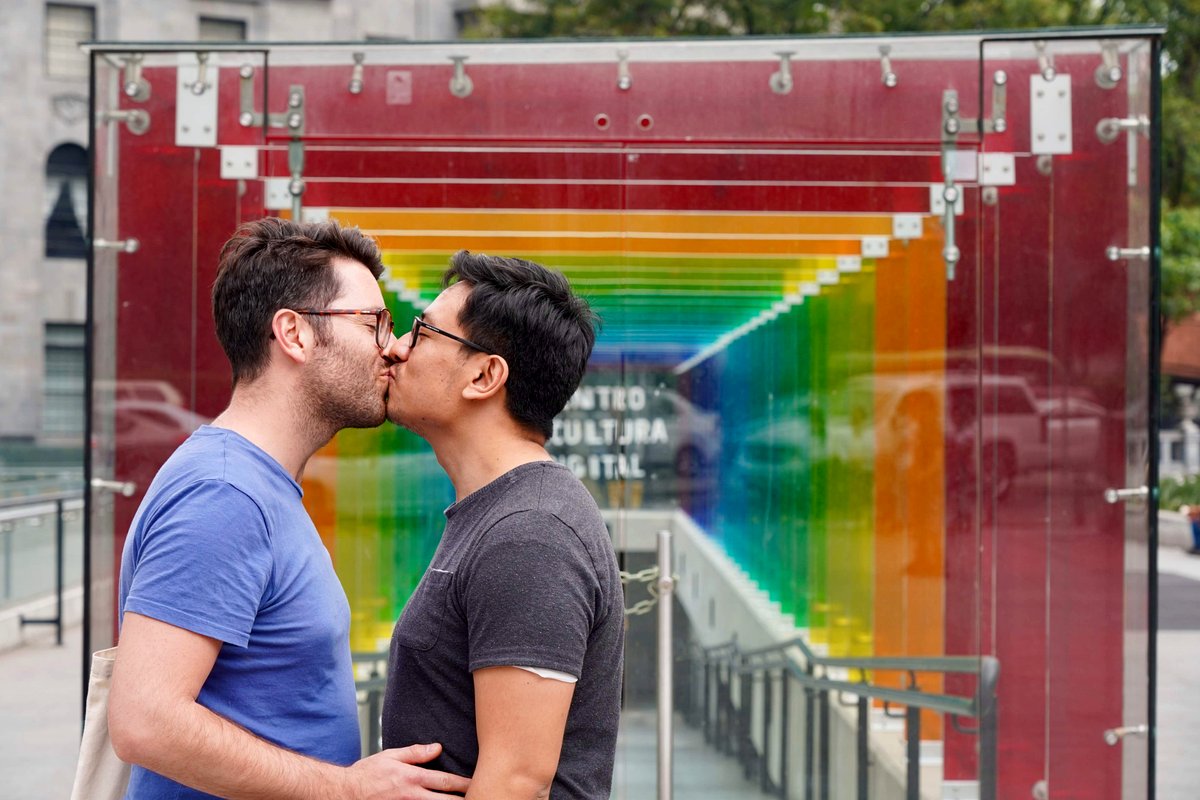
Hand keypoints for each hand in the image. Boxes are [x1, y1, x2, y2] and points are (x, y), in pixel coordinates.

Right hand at [345, 743, 470, 798]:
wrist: (344, 793)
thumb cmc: (366, 774)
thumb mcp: (390, 756)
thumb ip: (416, 753)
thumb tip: (438, 748)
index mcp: (412, 778)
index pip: (445, 781)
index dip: (464, 784)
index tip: (478, 783)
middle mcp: (412, 796)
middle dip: (463, 799)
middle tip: (479, 796)